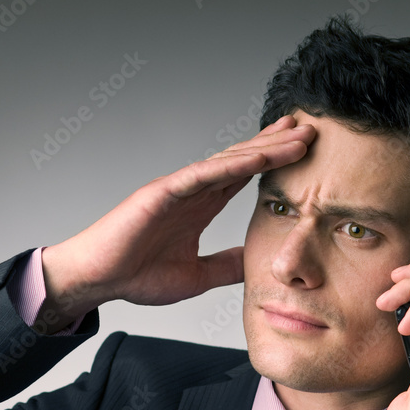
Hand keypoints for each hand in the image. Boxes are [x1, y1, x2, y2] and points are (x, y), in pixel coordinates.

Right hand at [37, 115, 316, 329]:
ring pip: (228, 161)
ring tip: (297, 136)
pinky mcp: (161, 192)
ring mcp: (177, 188)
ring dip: (263, 148)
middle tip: (312, 128)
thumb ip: (226, 267)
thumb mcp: (196, 276)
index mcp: (199, 206)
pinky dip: (231, 165)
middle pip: (242, 160)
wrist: (97, 280)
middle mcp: (191, 190)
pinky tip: (257, 156)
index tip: (304, 151)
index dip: (273, 162)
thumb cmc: (135, 276)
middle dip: (277, 144)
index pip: (243, 177)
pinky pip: (202, 175)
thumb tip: (256, 264)